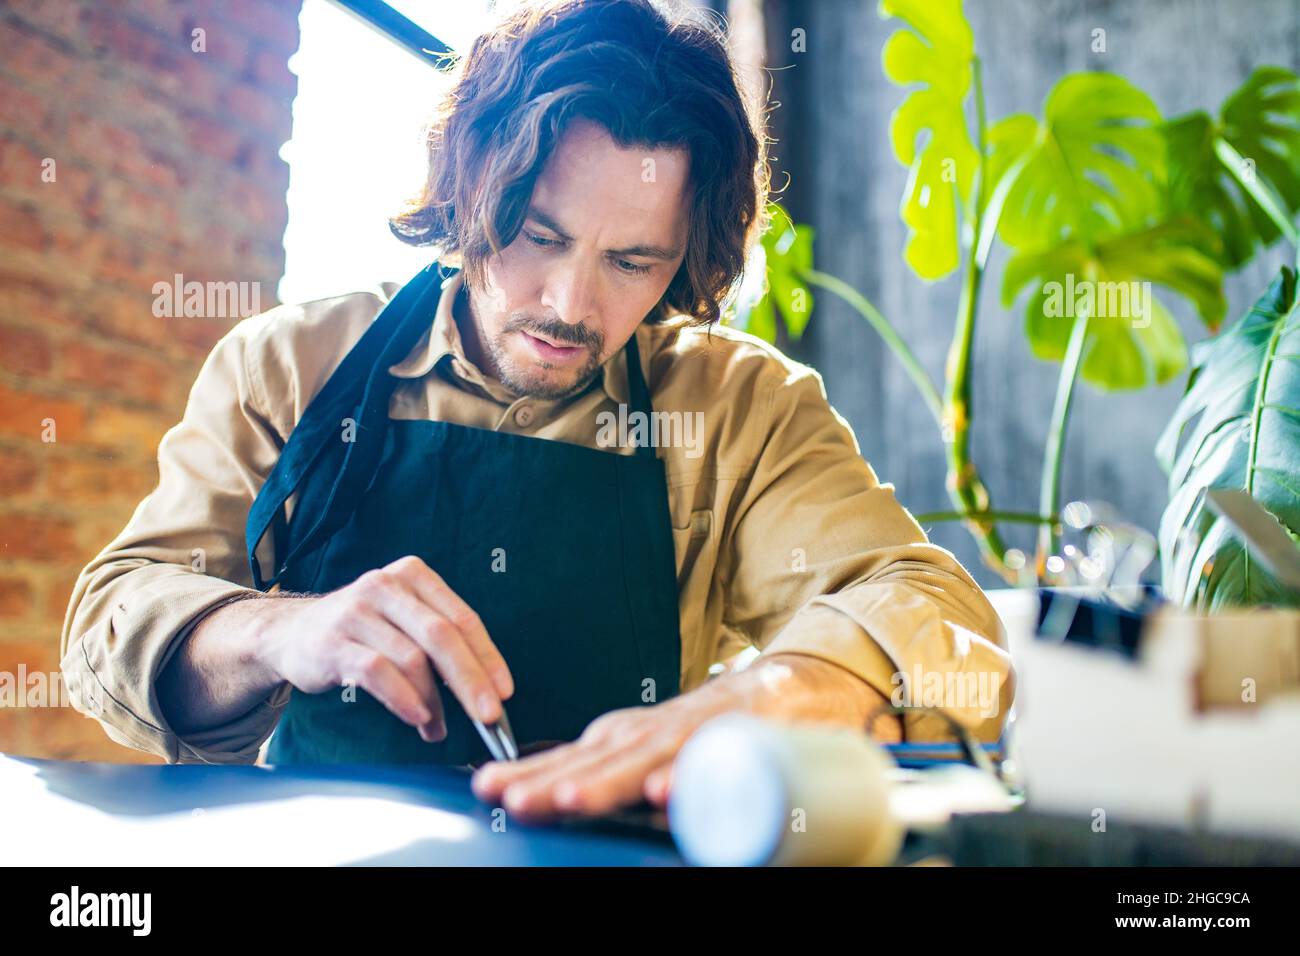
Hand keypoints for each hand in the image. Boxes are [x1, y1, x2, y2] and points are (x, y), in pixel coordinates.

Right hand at [250, 556, 513, 742]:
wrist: (292, 633)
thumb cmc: (363, 632)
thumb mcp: (403, 621)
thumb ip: (440, 645)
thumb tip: (484, 691)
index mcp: (413, 576)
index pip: (462, 618)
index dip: (488, 657)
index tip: (504, 692)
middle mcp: (386, 586)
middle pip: (441, 636)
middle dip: (470, 680)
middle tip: (488, 716)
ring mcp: (356, 611)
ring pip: (411, 658)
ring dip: (433, 702)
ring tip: (438, 728)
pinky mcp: (333, 641)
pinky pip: (377, 672)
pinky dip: (403, 699)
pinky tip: (417, 718)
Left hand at [470, 653, 897, 821]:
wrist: (794, 684)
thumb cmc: (717, 728)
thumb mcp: (660, 749)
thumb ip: (624, 774)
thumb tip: (574, 802)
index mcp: (632, 736)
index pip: (573, 757)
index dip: (533, 773)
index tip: (494, 790)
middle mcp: (656, 731)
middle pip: (599, 760)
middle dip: (554, 782)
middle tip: (515, 800)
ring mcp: (698, 733)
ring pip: (648, 760)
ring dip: (610, 781)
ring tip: (574, 801)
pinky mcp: (743, 737)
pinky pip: (714, 762)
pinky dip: (688, 778)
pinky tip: (666, 797)